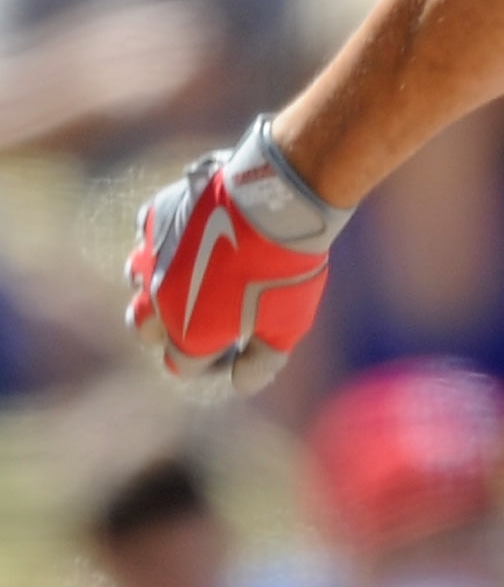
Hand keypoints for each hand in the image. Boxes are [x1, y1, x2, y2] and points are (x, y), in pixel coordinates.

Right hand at [126, 116, 351, 393]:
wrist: (275, 204)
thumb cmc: (283, 272)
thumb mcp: (287, 327)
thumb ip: (260, 362)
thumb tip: (239, 382)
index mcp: (188, 334)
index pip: (181, 366)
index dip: (206, 366)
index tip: (230, 350)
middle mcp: (159, 299)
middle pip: (143, 329)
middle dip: (162, 331)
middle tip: (195, 318)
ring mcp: (152, 256)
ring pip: (133, 278)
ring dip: (152, 283)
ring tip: (185, 276)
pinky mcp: (156, 216)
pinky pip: (145, 231)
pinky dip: (161, 238)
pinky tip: (186, 235)